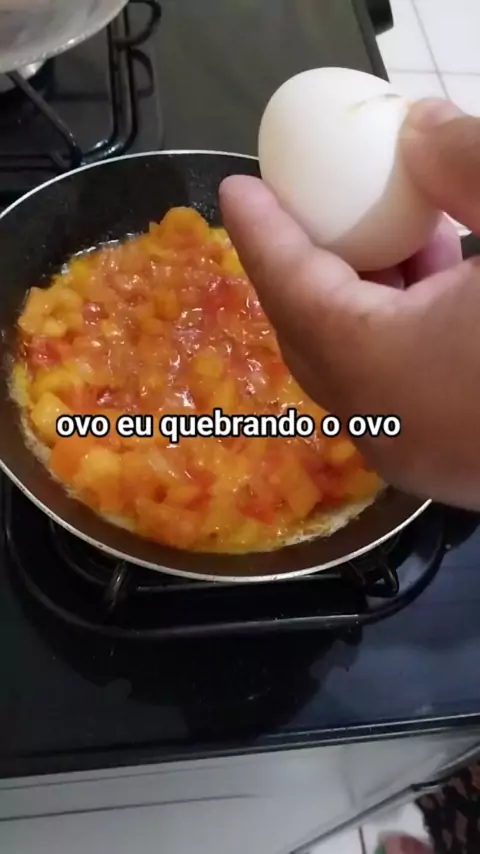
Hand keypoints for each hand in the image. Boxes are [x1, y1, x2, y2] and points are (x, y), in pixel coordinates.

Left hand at [219, 99, 479, 510]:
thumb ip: (468, 164)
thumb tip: (418, 129)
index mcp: (380, 370)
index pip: (292, 289)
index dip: (261, 235)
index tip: (237, 191)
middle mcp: (382, 426)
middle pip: (313, 334)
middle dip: (305, 265)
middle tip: (308, 208)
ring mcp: (418, 456)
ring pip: (357, 366)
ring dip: (362, 298)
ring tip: (394, 235)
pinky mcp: (453, 465)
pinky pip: (398, 390)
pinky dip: (400, 335)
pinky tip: (441, 290)